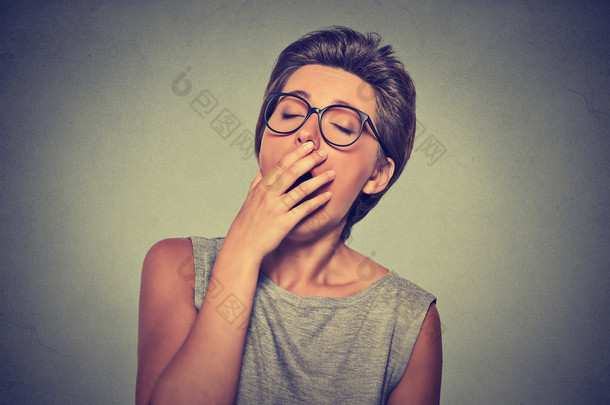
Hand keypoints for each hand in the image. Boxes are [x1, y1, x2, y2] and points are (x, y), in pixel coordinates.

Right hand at [225, 141, 334, 260]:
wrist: (243, 245)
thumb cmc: (248, 221)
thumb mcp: (250, 198)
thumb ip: (258, 182)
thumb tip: (262, 169)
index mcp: (262, 187)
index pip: (281, 164)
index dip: (297, 153)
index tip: (310, 145)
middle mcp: (269, 195)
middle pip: (292, 172)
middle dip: (310, 161)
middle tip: (324, 153)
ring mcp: (277, 208)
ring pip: (301, 189)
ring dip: (319, 180)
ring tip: (332, 173)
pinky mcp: (284, 223)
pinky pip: (304, 209)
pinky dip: (317, 201)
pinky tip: (328, 196)